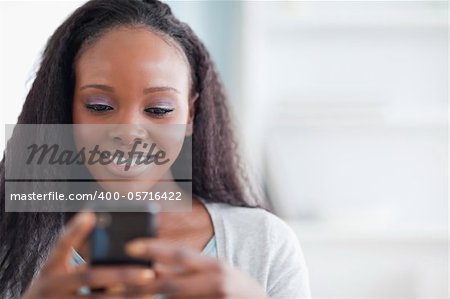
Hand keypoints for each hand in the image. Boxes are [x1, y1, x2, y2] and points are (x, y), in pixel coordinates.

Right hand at [22, 212, 154, 298]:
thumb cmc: (54, 286)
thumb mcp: (58, 269)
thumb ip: (79, 252)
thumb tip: (105, 227)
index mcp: (50, 267)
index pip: (62, 244)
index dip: (75, 230)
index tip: (91, 215)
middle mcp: (51, 285)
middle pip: (89, 276)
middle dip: (120, 274)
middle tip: (148, 272)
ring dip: (125, 296)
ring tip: (150, 291)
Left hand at [126, 239, 268, 298]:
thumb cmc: (235, 287)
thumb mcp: (216, 272)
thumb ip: (190, 269)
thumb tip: (155, 267)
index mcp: (214, 265)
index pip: (180, 253)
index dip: (154, 248)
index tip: (130, 246)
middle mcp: (214, 282)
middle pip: (169, 283)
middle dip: (139, 283)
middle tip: (114, 281)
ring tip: (122, 295)